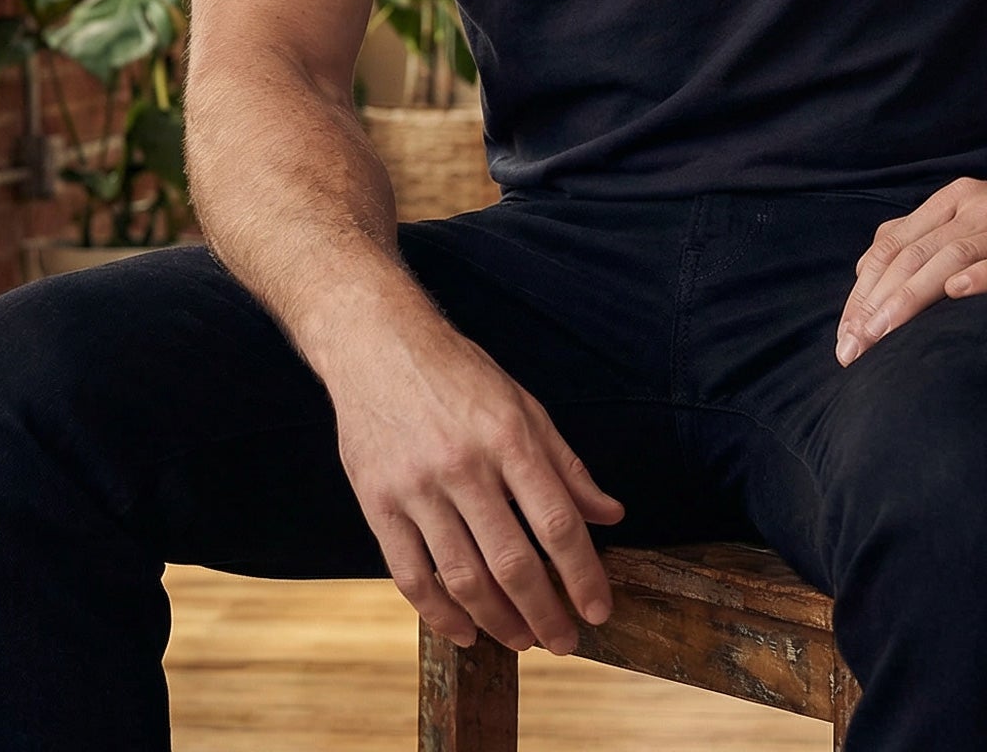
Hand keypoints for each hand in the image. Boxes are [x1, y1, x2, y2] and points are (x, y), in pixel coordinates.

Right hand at [323, 319, 624, 654]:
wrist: (376, 343)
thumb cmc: (457, 374)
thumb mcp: (522, 404)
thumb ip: (566, 464)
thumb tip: (610, 515)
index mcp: (508, 436)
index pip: (557, 522)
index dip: (583, 574)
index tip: (598, 610)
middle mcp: (463, 464)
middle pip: (512, 561)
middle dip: (545, 612)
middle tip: (564, 642)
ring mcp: (416, 486)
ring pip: (464, 577)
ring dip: (499, 621)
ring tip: (523, 640)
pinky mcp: (377, 502)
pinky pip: (411, 576)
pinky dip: (440, 614)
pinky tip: (465, 631)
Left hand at [834, 177, 986, 363]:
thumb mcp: (978, 229)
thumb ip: (929, 245)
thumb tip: (870, 279)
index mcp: (955, 202)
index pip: (893, 246)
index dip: (864, 292)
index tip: (845, 337)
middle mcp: (981, 207)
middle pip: (916, 254)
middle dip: (878, 303)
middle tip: (854, 348)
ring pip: (954, 257)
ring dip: (913, 296)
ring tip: (884, 332)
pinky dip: (984, 275)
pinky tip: (958, 293)